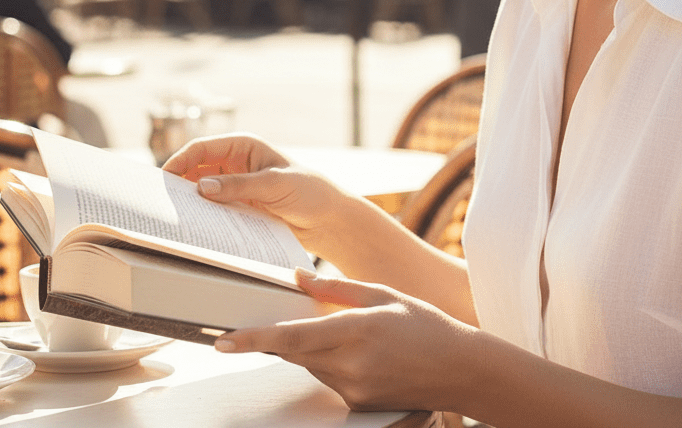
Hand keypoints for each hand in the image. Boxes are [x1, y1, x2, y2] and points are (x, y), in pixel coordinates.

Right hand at [162, 133, 347, 253]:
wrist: (326, 218)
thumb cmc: (308, 191)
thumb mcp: (275, 184)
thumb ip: (240, 185)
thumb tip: (202, 188)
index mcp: (243, 146)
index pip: (202, 148)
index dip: (180, 160)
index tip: (164, 179)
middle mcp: (235, 163)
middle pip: (195, 169)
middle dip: (178, 183)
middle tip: (161, 202)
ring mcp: (234, 186)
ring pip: (200, 191)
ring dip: (188, 202)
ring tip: (172, 218)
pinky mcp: (237, 207)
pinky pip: (212, 209)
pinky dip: (201, 216)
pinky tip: (193, 228)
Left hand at [214, 270, 481, 413]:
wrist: (458, 369)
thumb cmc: (424, 323)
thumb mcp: (383, 293)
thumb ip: (336, 287)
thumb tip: (299, 277)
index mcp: (356, 330)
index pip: (292, 337)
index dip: (254, 339)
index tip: (223, 340)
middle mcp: (350, 365)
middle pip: (294, 351)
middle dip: (275, 337)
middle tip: (252, 324)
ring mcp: (353, 389)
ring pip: (310, 364)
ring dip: (308, 347)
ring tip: (343, 332)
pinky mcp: (357, 404)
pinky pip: (328, 378)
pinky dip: (328, 361)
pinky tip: (358, 351)